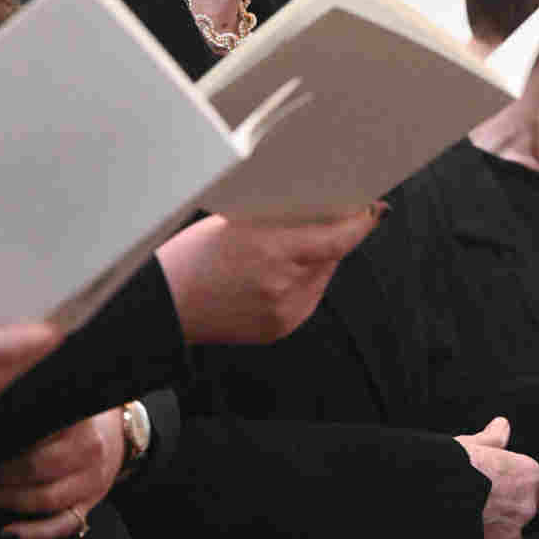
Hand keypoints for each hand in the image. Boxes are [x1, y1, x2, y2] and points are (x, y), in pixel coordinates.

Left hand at [0, 406, 126, 538]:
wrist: (120, 433)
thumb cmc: (80, 417)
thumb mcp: (65, 404)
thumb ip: (36, 410)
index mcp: (80, 422)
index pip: (34, 434)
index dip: (2, 443)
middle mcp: (89, 451)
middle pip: (36, 468)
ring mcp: (91, 482)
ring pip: (45, 499)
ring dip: (7, 500)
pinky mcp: (89, 504)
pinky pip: (60, 526)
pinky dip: (32, 533)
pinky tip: (8, 532)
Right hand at [156, 206, 380, 343]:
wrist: (165, 303)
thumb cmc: (193, 254)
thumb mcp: (238, 223)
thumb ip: (281, 220)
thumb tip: (320, 209)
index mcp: (274, 250)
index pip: (339, 237)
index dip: (361, 223)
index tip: (373, 210)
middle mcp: (285, 284)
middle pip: (332, 256)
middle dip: (331, 237)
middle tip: (319, 220)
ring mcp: (283, 312)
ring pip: (321, 278)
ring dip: (315, 262)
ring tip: (281, 252)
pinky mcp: (279, 329)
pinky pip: (305, 299)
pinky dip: (300, 284)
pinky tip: (272, 276)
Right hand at [455, 416, 538, 538]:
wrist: (432, 498)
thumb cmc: (452, 468)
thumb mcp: (470, 445)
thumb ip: (491, 439)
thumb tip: (501, 426)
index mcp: (526, 475)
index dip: (530, 491)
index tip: (516, 489)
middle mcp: (525, 506)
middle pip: (523, 512)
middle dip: (505, 510)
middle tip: (480, 501)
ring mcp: (511, 533)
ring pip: (508, 534)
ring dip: (495, 528)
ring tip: (468, 516)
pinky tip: (465, 530)